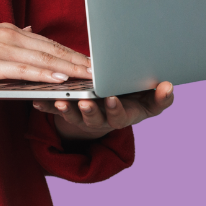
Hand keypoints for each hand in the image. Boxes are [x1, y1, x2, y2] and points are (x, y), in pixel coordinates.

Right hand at [0, 24, 91, 87]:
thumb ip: (9, 34)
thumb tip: (28, 29)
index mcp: (8, 30)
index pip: (48, 42)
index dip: (73, 52)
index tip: (94, 60)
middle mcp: (9, 36)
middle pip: (53, 50)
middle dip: (81, 61)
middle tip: (105, 69)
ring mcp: (1, 50)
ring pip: (44, 60)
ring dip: (71, 69)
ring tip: (93, 77)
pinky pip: (25, 71)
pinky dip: (46, 75)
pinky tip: (62, 80)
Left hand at [34, 81, 174, 141]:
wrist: (111, 105)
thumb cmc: (132, 99)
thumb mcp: (148, 101)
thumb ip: (160, 97)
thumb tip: (168, 86)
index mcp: (120, 115)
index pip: (118, 116)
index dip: (115, 109)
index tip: (111, 99)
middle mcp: (100, 119)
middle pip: (94, 118)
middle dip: (89, 111)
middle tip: (84, 103)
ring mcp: (82, 117)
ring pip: (73, 116)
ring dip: (66, 109)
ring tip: (60, 101)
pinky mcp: (67, 110)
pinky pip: (54, 109)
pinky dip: (46, 105)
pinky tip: (36, 99)